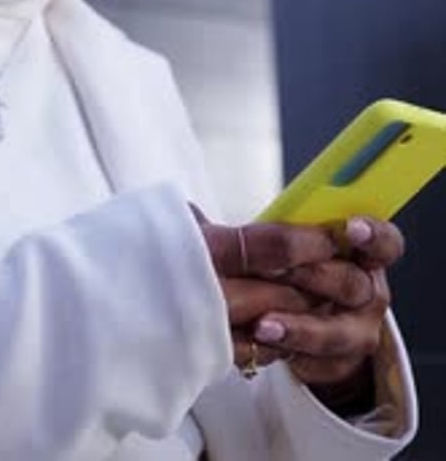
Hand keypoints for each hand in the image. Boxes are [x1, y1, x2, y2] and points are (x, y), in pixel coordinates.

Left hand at [195, 207, 403, 410]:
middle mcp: (369, 290)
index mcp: (363, 251)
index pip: (384, 241)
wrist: (305, 319)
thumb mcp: (284, 241)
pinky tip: (261, 345)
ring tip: (261, 324)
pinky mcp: (339, 363)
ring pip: (335, 331)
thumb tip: (196, 216)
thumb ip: (269, 228)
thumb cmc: (290, 268)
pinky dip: (289, 353)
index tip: (349, 228)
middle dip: (315, 275)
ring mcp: (358, 329)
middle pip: (353, 283)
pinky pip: (318, 363)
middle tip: (281, 269)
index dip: (370, 233)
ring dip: (298, 326)